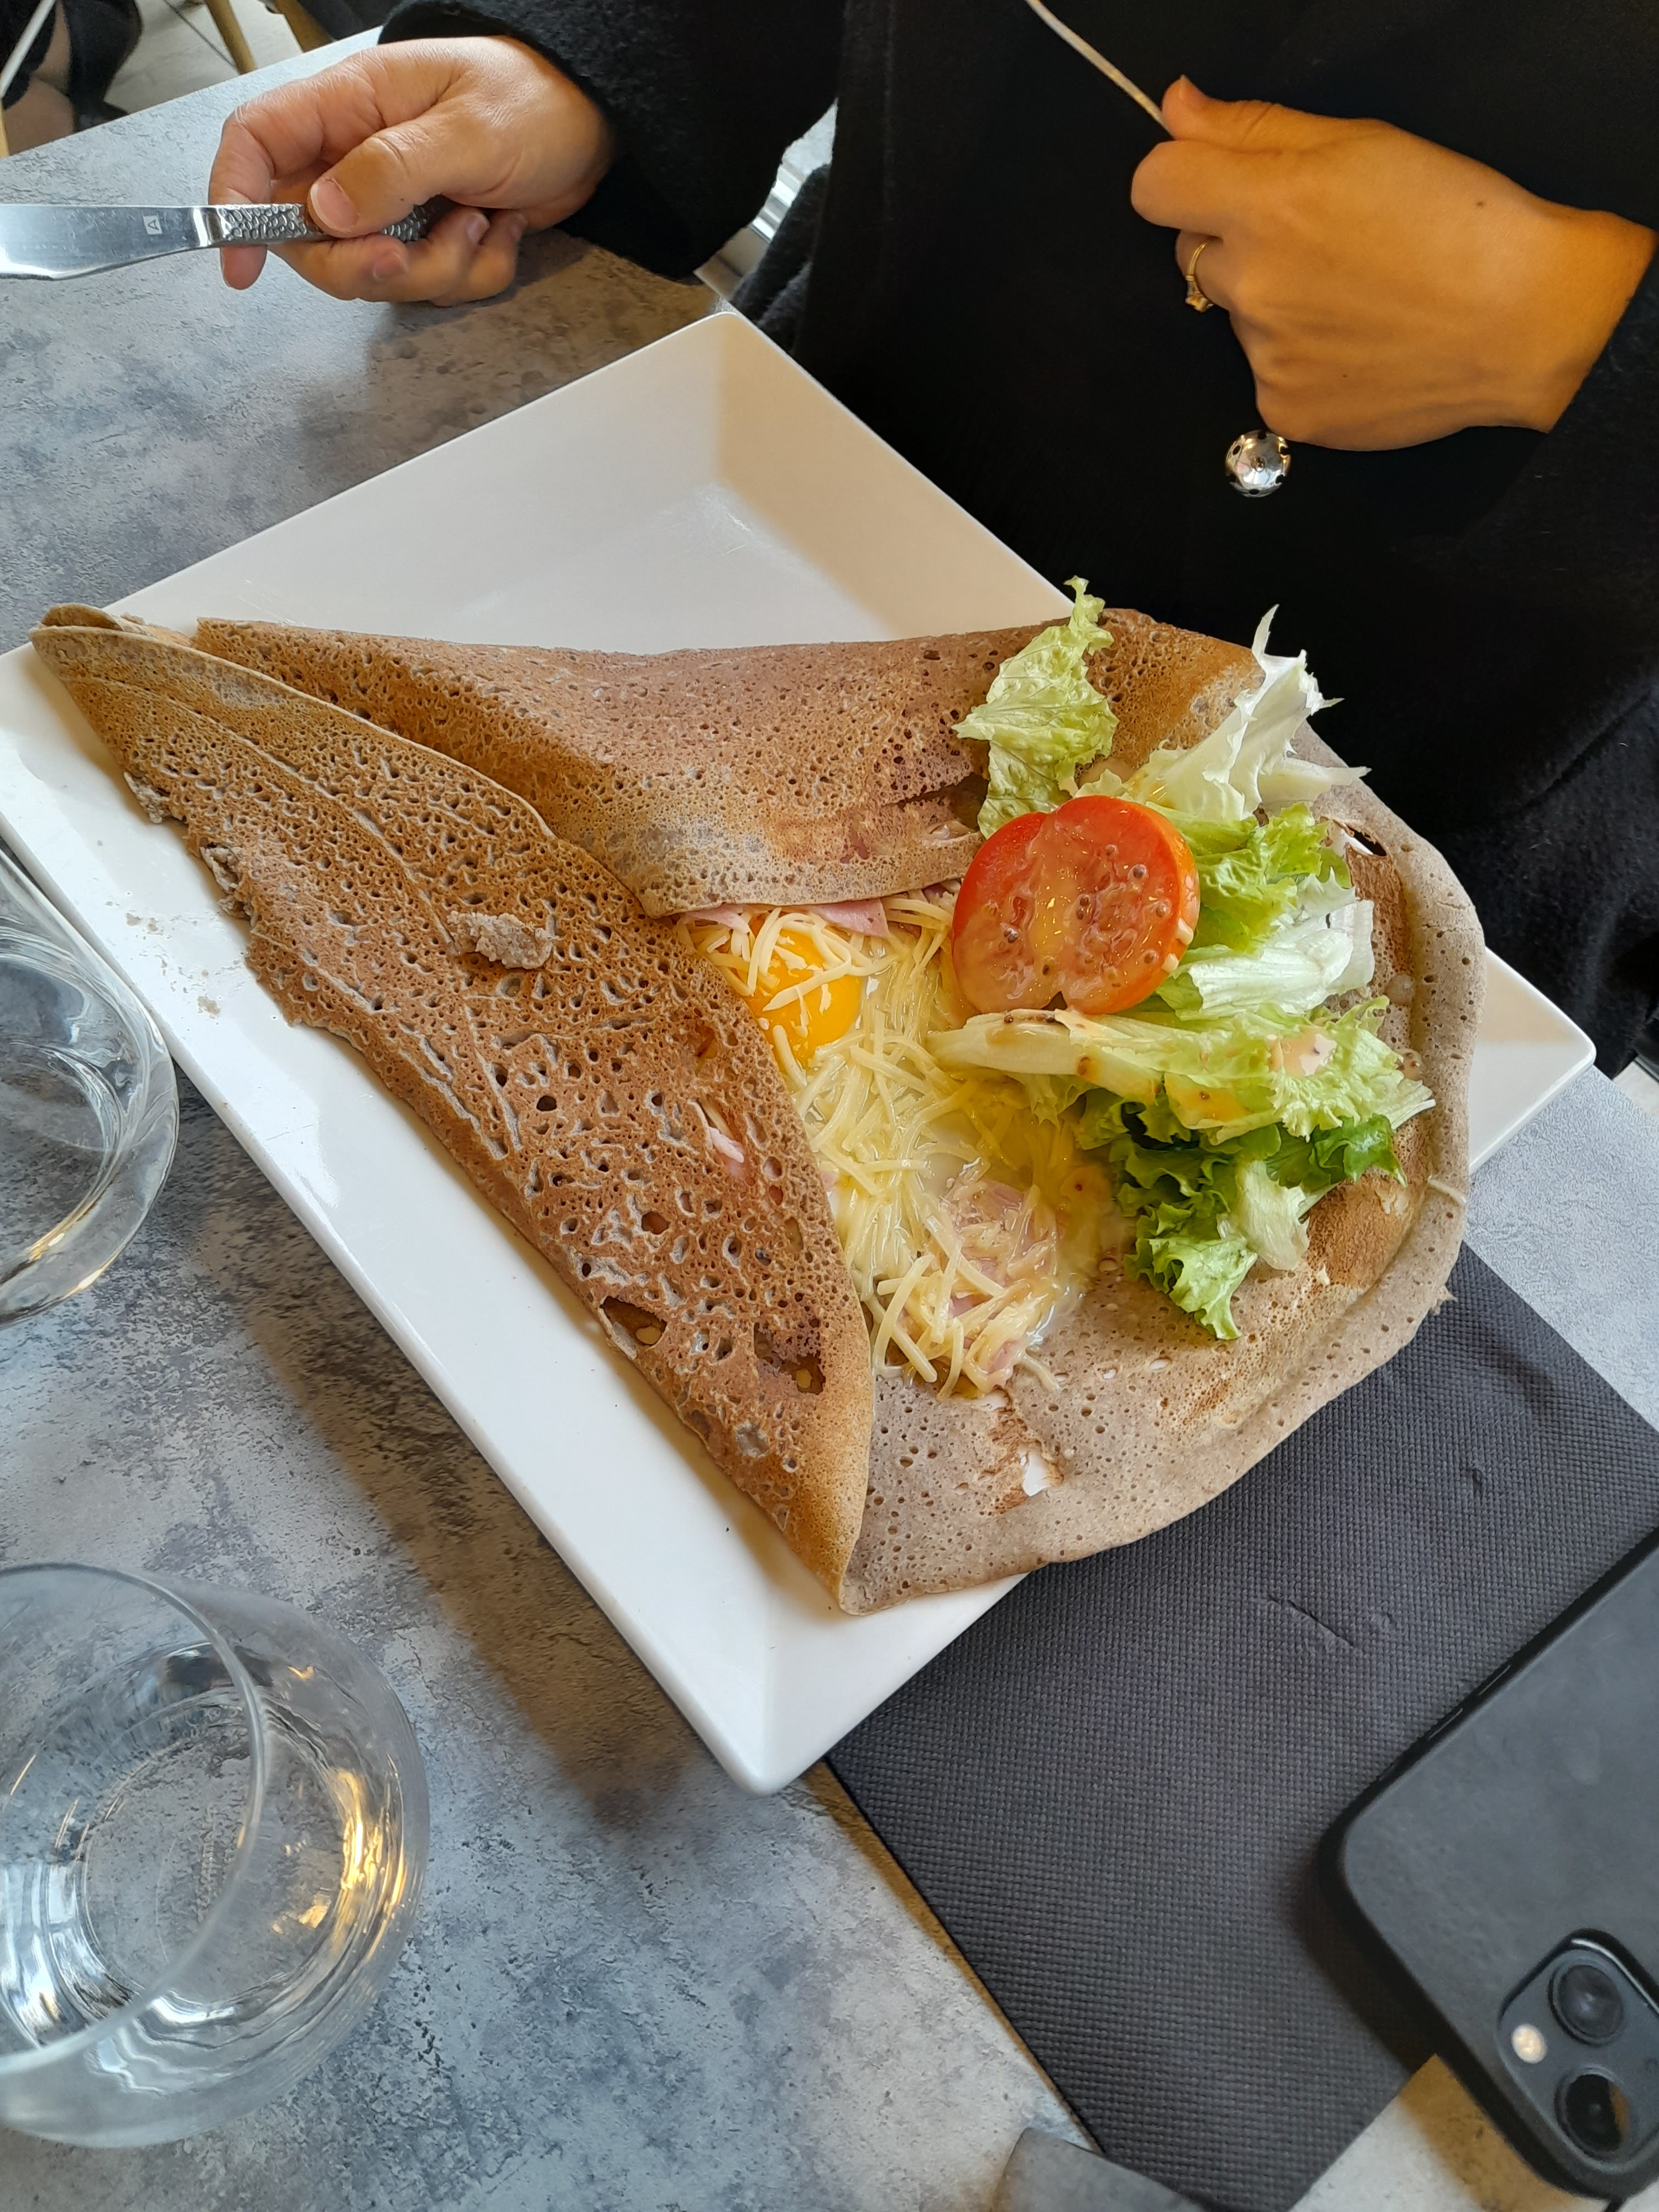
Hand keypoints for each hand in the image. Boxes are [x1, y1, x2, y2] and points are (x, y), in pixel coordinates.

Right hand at [209, 37, 614, 304]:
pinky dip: (471, 274)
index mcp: (348, 107)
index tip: (239, 264)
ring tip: (479, 220)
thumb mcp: (466, 130)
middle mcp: (358, 158)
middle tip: (412, 254)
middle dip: (364, 266)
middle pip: (311, 240)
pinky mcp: (429, 238)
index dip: (234, 202)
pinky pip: (428, 285)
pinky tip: (499, 228)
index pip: (257, 145)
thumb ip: (393, 170)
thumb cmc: (532, 100)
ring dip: (435, 269)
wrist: (593, 124)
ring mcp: (393, 204)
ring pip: (375, 274)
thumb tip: (323, 212)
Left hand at [1131, 78, 1656, 448]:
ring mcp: (1267, 357)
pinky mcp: (1287, 409)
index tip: (1213, 181)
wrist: (1524, 322)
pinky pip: (1267, 375)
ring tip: (1356, 296)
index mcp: (1267, 205)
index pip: (1155, 188)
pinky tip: (1359, 343)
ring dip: (1275, 301)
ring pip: (1236, 316)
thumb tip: (1177, 109)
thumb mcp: (1359, 143)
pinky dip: (1301, 359)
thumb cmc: (1457, 221)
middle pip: (1194, 253)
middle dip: (1239, 240)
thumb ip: (1252, 128)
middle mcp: (1255, 286)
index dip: (1180, 177)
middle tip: (1321, 241)